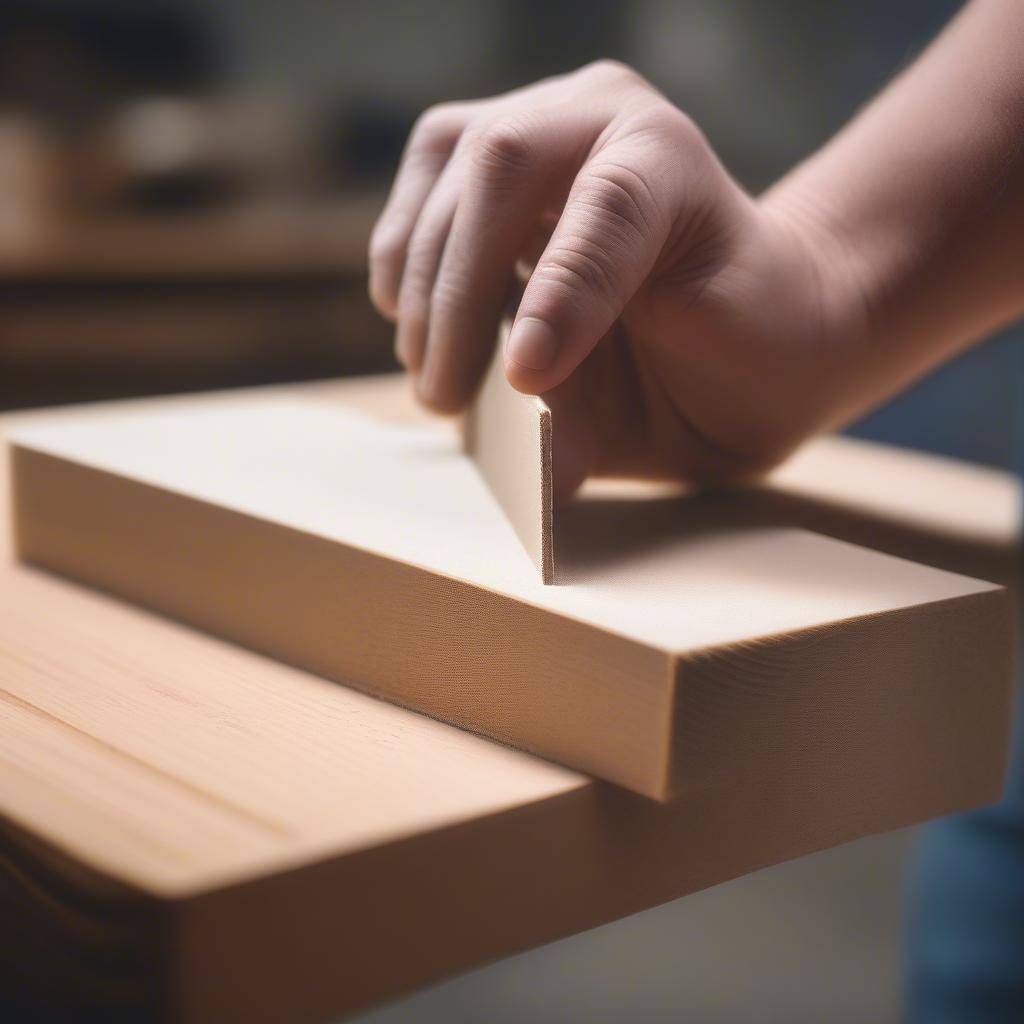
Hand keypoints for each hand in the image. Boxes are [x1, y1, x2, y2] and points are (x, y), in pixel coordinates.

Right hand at [368, 61, 866, 497]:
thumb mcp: (707, 373)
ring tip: (435, 376)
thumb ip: (618, 385)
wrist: (744, 323)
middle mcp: (597, 118)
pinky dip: (405, 265)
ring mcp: (535, 130)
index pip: (610, 203)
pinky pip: (421, 196)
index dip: (559, 289)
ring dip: (424, 287)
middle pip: (498, 166)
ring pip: (443, 173)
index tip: (525, 378)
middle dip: (457, 296)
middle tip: (447, 397)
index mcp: (668, 155)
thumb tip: (523, 427)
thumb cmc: (743, 345)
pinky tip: (418, 324)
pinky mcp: (483, 168)